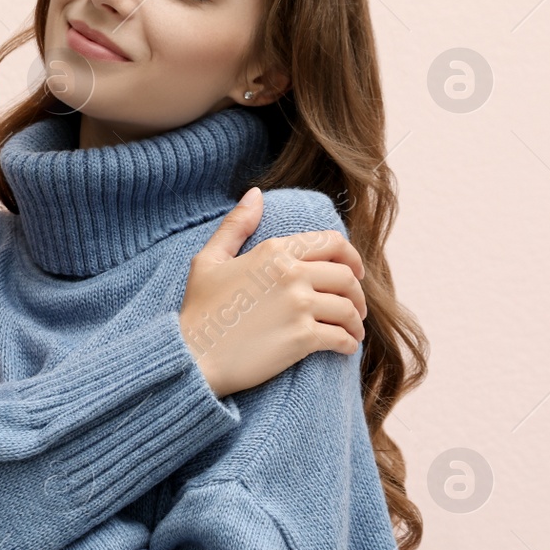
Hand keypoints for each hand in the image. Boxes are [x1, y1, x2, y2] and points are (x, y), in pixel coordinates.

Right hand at [179, 187, 367, 399]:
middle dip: (357, 294)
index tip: (356, 272)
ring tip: (352, 330)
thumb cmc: (199, 310)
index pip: (332, 243)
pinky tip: (345, 346)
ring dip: (356, 322)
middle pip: (346, 277)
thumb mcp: (210, 260)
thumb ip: (236, 225)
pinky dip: (349, 343)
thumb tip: (256, 193)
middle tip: (355, 307)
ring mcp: (299, 306)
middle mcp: (292, 274)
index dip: (352, 257)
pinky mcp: (303, 339)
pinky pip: (342, 337)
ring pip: (348, 309)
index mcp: (274, 251)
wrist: (192, 356)